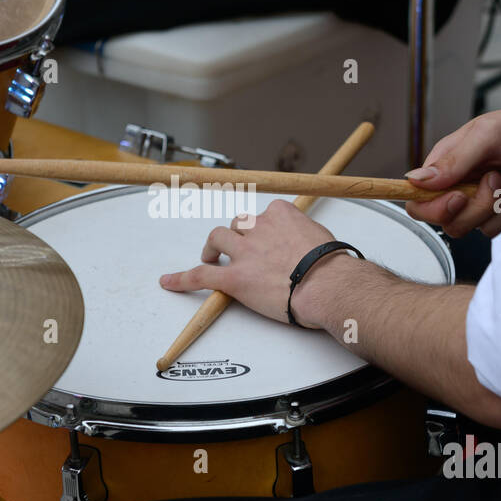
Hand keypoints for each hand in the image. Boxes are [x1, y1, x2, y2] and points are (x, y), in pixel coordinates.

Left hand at [158, 199, 348, 326]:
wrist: (327, 285)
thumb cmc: (331, 267)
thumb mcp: (323, 238)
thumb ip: (307, 237)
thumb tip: (308, 246)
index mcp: (281, 215)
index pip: (263, 214)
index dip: (260, 229)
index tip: (263, 237)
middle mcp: (259, 228)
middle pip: (237, 224)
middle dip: (235, 236)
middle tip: (238, 251)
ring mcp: (244, 252)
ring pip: (217, 239)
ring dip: (212, 248)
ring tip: (210, 258)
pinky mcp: (234, 278)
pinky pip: (200, 275)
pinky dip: (181, 278)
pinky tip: (169, 282)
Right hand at [405, 88, 500, 237]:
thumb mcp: (487, 135)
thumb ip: (453, 161)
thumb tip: (416, 180)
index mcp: (446, 167)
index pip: (419, 203)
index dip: (434, 208)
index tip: (459, 197)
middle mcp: (460, 188)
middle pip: (451, 223)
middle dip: (479, 205)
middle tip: (496, 176)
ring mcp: (484, 203)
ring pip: (481, 228)